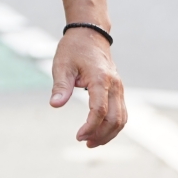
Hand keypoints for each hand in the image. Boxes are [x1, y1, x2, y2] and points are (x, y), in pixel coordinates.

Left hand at [49, 29, 126, 147]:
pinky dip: (113, 126)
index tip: (78, 136)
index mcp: (100, 79)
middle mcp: (114, 85)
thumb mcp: (62, 65)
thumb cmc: (73, 49)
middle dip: (100, 135)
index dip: (90, 127)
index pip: (100, 110)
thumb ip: (60, 86)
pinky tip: (99, 132)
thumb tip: (55, 105)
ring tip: (91, 142)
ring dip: (109, 134)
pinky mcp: (119, 90)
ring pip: (122, 118)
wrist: (90, 35)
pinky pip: (122, 113)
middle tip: (83, 142)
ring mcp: (119, 88)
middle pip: (115, 118)